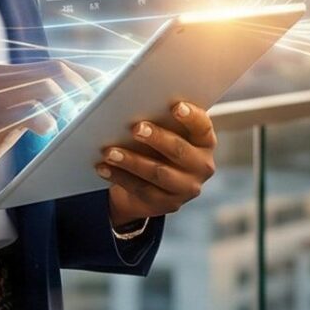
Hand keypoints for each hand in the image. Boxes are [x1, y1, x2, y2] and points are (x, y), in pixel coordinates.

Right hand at [0, 60, 91, 211]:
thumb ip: (23, 106)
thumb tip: (59, 105)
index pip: (51, 64)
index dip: (82, 73)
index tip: (103, 85)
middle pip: (55, 69)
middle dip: (84, 85)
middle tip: (98, 105)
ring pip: (46, 85)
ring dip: (70, 102)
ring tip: (76, 121)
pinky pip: (29, 111)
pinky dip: (47, 120)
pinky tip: (50, 132)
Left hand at [97, 100, 215, 226]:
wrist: (156, 183)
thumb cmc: (160, 145)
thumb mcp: (167, 132)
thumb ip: (161, 120)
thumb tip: (136, 105)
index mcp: (205, 142)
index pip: (202, 127)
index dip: (191, 117)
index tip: (175, 106)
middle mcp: (202, 166)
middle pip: (179, 151)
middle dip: (157, 138)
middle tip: (136, 128)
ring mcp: (186, 188)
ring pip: (158, 173)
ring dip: (132, 161)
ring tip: (110, 151)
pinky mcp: (168, 203)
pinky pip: (141, 189)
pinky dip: (120, 177)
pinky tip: (104, 167)